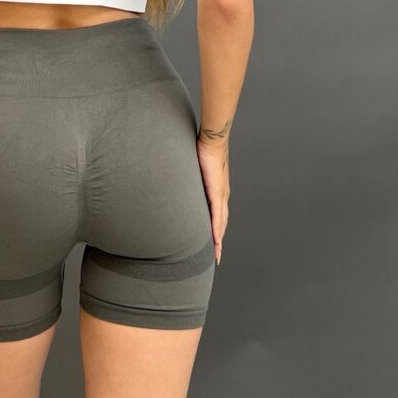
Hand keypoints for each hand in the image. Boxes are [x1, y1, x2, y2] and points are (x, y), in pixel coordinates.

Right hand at [196, 137, 229, 265]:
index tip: (213, 243)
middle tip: (216, 256)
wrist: (212, 141)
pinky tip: (216, 240)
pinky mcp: (217, 192)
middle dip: (218, 241)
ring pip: (221, 223)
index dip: (216, 230)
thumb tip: (175, 180)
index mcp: (217, 191)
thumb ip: (188, 178)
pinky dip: (216, 229)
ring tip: (216, 253)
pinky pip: (217, 215)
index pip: (218, 215)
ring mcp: (221, 195)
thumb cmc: (203, 150)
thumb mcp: (194, 169)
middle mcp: (222, 196)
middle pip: (222, 224)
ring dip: (219, 239)